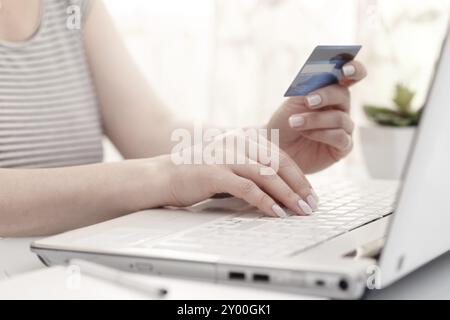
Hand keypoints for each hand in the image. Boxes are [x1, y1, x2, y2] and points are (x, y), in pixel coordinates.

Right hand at [151, 131, 318, 216]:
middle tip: (311, 203)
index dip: (298, 175)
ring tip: (299, 210)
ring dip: (287, 195)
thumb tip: (279, 187)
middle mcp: (237, 142)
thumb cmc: (198, 173)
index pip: (279, 155)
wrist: (164, 176)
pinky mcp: (216, 172)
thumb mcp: (229, 164)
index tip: (309, 192)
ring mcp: (226, 156)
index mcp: (243, 138)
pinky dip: (265, 202)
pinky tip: (276, 213)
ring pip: (267, 175)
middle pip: (278, 163)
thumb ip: (251, 169)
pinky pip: (248, 188)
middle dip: (298, 186)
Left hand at [267, 61, 366, 173]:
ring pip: (339, 118)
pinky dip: (321, 134)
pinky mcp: (343, 147)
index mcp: (331, 90)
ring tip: (295, 122)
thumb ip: (307, 86)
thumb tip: (321, 73)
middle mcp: (341, 108)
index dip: (354, 68)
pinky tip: (306, 133)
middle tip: (308, 101)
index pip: (352, 74)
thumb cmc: (284, 122)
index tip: (344, 69)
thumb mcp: (292, 101)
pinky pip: (340, 137)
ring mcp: (344, 128)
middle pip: (343, 95)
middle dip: (326, 96)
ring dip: (315, 120)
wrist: (276, 148)